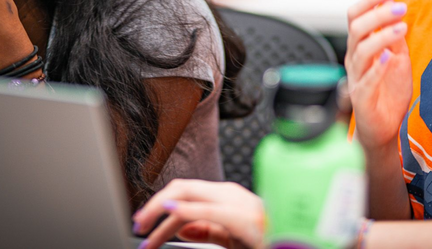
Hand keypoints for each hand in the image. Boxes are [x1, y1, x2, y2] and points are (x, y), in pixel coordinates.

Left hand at [133, 180, 264, 248]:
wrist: (294, 246)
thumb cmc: (267, 242)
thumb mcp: (230, 236)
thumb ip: (205, 229)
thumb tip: (177, 227)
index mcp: (227, 197)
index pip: (184, 191)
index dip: (158, 203)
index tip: (142, 223)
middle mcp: (231, 195)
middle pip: (182, 188)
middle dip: (153, 205)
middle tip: (137, 227)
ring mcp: (239, 205)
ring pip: (189, 197)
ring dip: (161, 215)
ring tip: (148, 239)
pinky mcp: (244, 220)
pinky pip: (209, 211)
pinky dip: (186, 211)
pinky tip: (170, 215)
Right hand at [345, 0, 411, 152]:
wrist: (384, 129)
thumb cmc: (389, 94)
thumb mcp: (398, 59)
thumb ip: (395, 38)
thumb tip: (399, 11)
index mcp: (360, 47)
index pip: (354, 17)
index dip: (368, 1)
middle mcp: (354, 59)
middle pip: (357, 29)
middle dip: (378, 14)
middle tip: (400, 7)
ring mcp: (356, 78)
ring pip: (361, 50)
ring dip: (382, 35)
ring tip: (402, 27)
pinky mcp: (362, 97)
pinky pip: (367, 79)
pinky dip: (377, 67)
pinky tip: (388, 57)